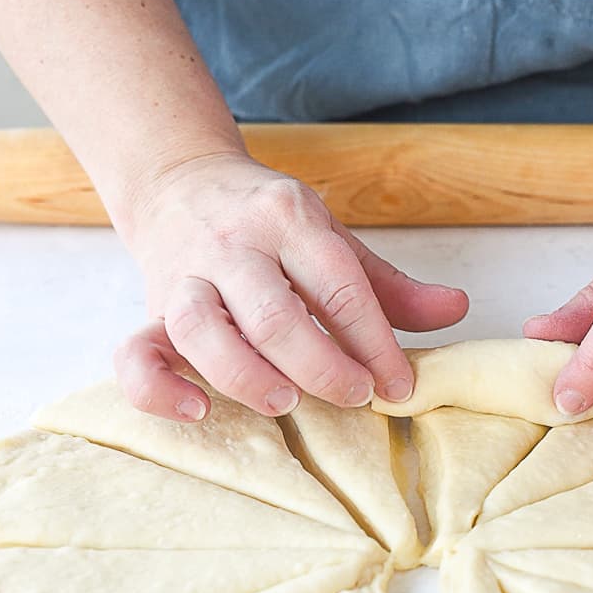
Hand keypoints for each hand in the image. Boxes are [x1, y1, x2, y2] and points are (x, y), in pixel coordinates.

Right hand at [112, 152, 467, 421]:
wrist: (179, 180)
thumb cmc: (269, 223)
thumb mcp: (332, 237)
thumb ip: (390, 283)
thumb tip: (458, 309)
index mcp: (290, 219)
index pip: (339, 285)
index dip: (374, 342)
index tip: (398, 385)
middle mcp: (234, 245)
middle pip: (274, 314)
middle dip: (321, 365)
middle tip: (354, 396)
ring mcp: (185, 277)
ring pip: (204, 330)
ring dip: (248, 377)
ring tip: (285, 403)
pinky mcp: (150, 309)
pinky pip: (135, 354)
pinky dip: (159, 390)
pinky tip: (197, 412)